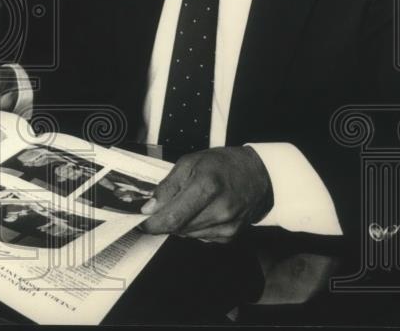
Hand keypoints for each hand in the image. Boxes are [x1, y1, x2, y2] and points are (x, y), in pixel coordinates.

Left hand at [138, 146, 272, 242]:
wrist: (259, 176)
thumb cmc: (223, 164)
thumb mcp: (190, 162)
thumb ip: (167, 186)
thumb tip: (149, 207)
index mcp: (207, 186)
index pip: (171, 217)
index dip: (151, 223)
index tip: (140, 221)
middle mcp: (219, 210)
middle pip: (177, 228)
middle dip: (163, 220)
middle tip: (160, 208)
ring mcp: (227, 226)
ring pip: (187, 234)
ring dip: (178, 223)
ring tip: (185, 204)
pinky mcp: (230, 236)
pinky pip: (200, 236)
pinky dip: (193, 226)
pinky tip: (200, 211)